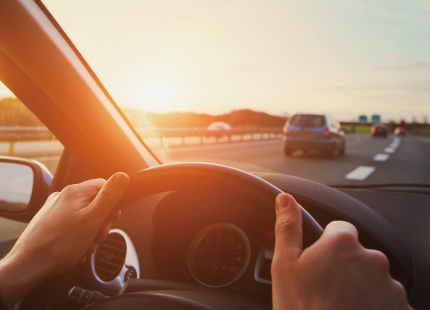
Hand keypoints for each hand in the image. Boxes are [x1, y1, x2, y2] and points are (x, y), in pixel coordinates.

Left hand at [0, 172, 128, 307]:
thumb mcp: (93, 219)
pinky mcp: (49, 223)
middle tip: (97, 236)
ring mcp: (54, 210)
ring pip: (83, 217)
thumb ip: (109, 197)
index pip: (104, 186)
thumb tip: (122, 177)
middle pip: (94, 204)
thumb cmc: (59, 245)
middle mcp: (63, 197)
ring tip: (84, 247)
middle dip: (100, 222)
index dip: (112, 203)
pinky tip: (76, 249)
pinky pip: (72, 227)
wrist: (28, 265)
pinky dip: (78, 238)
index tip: (112, 218)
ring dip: (90, 233)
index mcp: (75, 192)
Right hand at [271, 193, 411, 309]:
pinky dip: (374, 306)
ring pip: (372, 278)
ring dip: (361, 287)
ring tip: (340, 307)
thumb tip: (285, 199)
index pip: (339, 229)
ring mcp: (390, 286)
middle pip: (357, 254)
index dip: (326, 245)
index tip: (318, 264)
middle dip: (344, 267)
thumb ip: (288, 227)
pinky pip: (387, 300)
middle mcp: (372, 260)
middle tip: (325, 290)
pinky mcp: (401, 309)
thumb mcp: (284, 266)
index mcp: (343, 244)